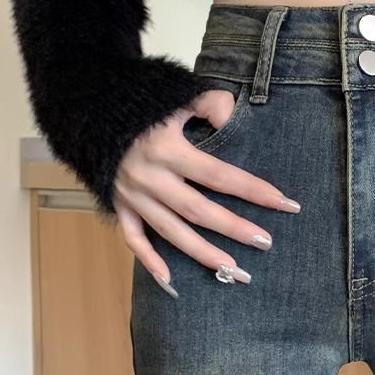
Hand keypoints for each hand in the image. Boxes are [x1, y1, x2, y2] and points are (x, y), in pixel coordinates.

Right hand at [111, 88, 300, 290]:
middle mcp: (151, 178)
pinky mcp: (119, 205)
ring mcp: (133, 195)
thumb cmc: (141, 103)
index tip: (284, 203)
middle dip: (235, 229)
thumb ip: (209, 103)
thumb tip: (232, 118)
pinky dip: (149, 260)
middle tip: (265, 243)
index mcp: (168, 149)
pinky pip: (133, 238)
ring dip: (204, 254)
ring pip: (172, 232)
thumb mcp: (176, 94)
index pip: (219, 175)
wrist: (90, 109)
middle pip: (200, 211)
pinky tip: (171, 280)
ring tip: (234, 271)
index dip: (253, 190)